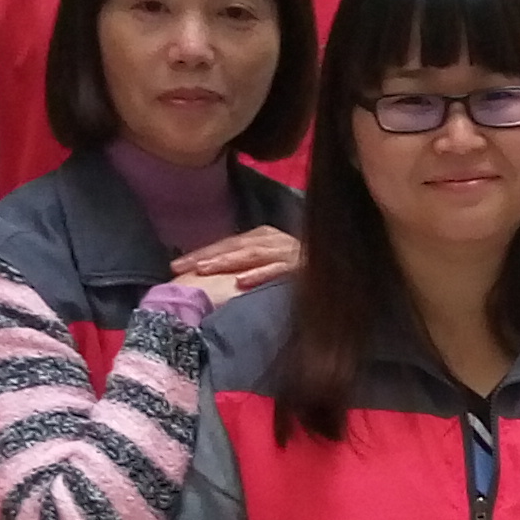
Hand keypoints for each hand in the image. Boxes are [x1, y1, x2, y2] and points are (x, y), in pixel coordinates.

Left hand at [173, 229, 299, 290]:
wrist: (343, 268)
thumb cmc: (303, 268)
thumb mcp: (271, 260)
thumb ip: (248, 263)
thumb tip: (218, 274)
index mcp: (263, 236)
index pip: (227, 244)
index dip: (201, 253)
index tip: (175, 266)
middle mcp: (273, 239)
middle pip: (233, 246)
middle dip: (205, 256)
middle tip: (179, 268)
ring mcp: (287, 251)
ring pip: (251, 255)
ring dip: (226, 262)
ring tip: (203, 271)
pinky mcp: (302, 266)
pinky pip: (278, 269)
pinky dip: (260, 274)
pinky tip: (242, 282)